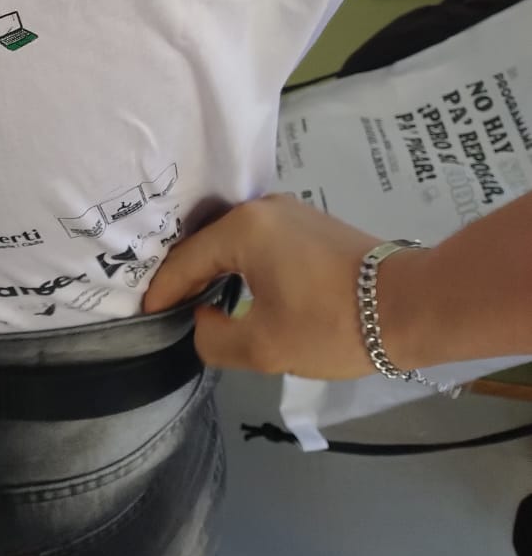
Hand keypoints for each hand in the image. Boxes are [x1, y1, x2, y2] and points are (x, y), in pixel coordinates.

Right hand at [142, 195, 408, 379]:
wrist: (412, 306)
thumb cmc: (332, 324)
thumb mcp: (265, 347)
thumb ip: (215, 337)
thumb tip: (205, 320)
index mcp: (244, 228)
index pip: (186, 261)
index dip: (163, 292)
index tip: (145, 316)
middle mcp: (263, 209)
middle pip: (208, 243)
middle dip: (185, 276)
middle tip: (165, 307)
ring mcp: (291, 213)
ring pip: (235, 241)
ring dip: (216, 269)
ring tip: (198, 301)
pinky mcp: (312, 226)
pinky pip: (261, 242)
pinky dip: (242, 264)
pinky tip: (240, 289)